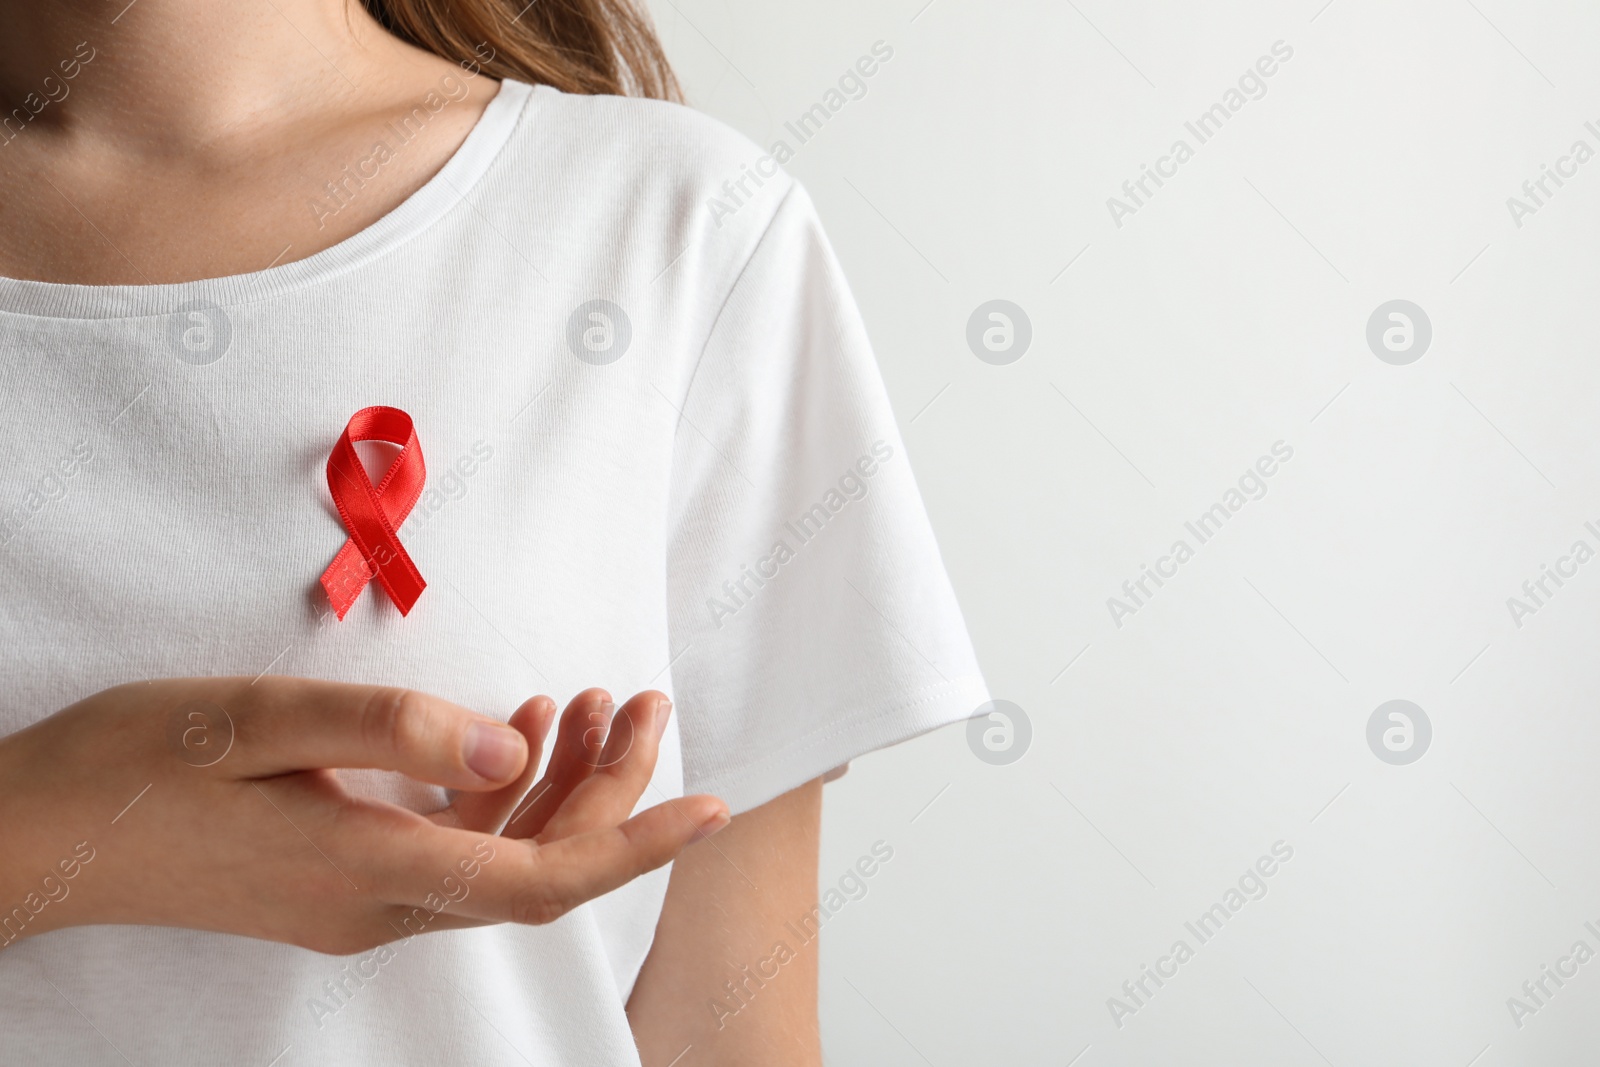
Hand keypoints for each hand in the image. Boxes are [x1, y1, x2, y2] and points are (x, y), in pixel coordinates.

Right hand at [0, 678, 726, 954]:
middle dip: (610, 789)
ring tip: (592, 698)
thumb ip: (396, 731)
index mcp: (370, 870)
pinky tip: (517, 727)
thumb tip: (515, 750)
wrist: (38, 834)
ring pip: (505, 855)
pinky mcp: (345, 879)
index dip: (636, 844)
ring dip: (560, 784)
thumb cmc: (135, 767)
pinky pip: (457, 846)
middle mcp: (382, 904)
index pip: (542, 882)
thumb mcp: (260, 721)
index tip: (710, 805)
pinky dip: (502, 790)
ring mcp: (364, 900)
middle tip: (642, 699)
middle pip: (539, 866)